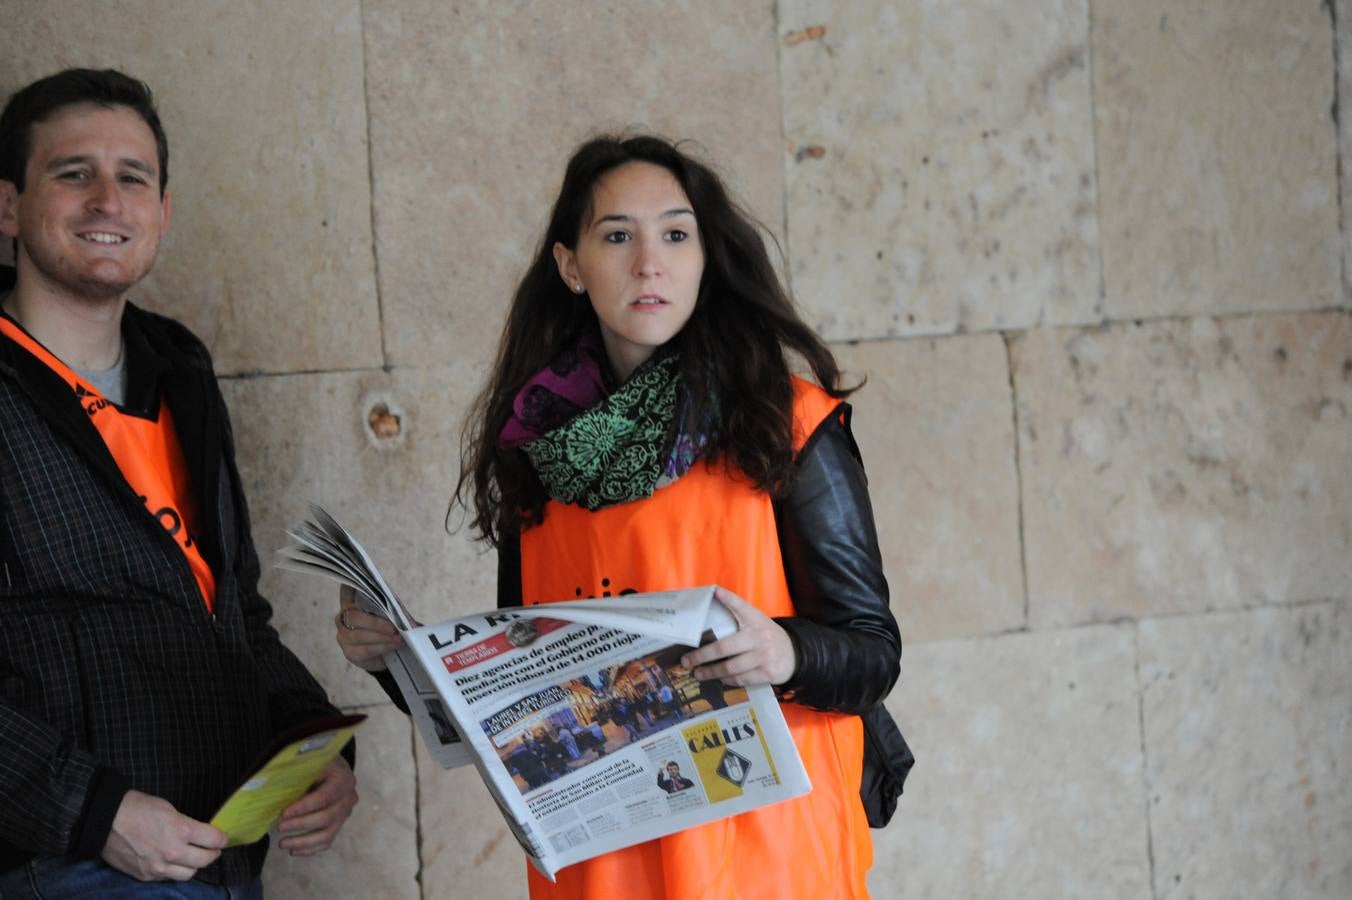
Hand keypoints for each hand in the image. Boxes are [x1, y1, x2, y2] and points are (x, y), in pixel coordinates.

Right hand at [101, 790, 226, 881]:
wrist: (105, 820)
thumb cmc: (138, 807)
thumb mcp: (169, 809)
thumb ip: (186, 824)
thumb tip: (197, 833)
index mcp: (182, 831)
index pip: (214, 840)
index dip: (222, 839)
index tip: (223, 838)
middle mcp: (173, 853)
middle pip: (205, 860)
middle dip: (212, 853)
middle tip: (213, 849)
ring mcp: (158, 867)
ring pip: (188, 874)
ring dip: (195, 866)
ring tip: (194, 858)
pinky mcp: (145, 876)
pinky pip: (168, 878)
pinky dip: (175, 871)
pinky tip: (174, 863)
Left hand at [275, 757, 357, 855]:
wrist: (334, 767)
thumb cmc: (319, 764)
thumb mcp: (312, 763)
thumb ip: (299, 776)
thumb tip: (273, 791)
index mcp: (343, 779)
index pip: (325, 797)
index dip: (304, 807)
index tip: (284, 813)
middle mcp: (349, 798)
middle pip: (327, 817)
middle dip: (301, 824)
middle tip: (280, 827)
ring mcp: (345, 814)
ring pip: (327, 834)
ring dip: (303, 841)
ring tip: (283, 844)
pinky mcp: (339, 824)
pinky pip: (327, 841)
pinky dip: (310, 849)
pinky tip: (293, 850)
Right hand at [336, 585, 402, 671]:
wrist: (390, 654)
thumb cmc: (389, 630)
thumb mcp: (394, 616)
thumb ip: (396, 613)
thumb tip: (408, 622)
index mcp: (352, 604)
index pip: (347, 591)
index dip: (349, 586)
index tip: (355, 582)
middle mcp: (343, 619)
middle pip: (354, 616)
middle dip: (376, 623)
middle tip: (394, 628)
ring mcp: (343, 636)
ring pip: (359, 635)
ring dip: (381, 637)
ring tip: (398, 638)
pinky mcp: (349, 653)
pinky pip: (365, 650)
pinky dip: (382, 647)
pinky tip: (393, 645)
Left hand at [679, 587, 796, 686]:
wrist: (795, 654)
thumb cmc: (766, 636)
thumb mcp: (756, 621)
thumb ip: (737, 615)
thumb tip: (712, 602)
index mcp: (756, 620)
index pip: (741, 606)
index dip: (728, 599)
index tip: (715, 592)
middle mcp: (759, 636)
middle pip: (725, 648)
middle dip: (702, 656)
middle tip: (687, 661)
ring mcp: (764, 656)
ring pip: (731, 667)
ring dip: (711, 672)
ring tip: (698, 673)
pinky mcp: (768, 673)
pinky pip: (742, 679)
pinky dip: (727, 680)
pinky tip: (719, 678)